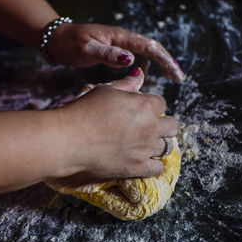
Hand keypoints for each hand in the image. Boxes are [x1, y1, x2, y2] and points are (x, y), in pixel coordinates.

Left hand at [47, 23, 184, 81]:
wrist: (57, 40)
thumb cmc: (69, 43)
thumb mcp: (86, 49)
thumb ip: (107, 54)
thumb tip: (131, 60)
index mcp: (119, 37)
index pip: (149, 46)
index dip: (164, 60)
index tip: (175, 74)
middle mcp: (123, 39)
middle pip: (152, 48)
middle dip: (167, 62)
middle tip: (179, 79)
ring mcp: (119, 45)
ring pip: (145, 53)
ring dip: (159, 64)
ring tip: (169, 78)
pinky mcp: (114, 51)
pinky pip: (135, 57)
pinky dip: (144, 66)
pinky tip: (144, 77)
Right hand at [55, 68, 178, 178]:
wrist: (68, 139)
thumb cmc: (83, 110)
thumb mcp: (105, 91)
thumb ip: (127, 84)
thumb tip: (140, 73)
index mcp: (144, 105)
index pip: (162, 103)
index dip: (152, 105)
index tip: (143, 109)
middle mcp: (150, 127)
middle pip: (172, 126)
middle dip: (164, 124)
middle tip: (149, 127)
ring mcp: (145, 149)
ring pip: (166, 147)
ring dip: (157, 143)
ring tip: (143, 143)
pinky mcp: (136, 167)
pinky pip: (157, 168)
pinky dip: (153, 164)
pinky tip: (144, 160)